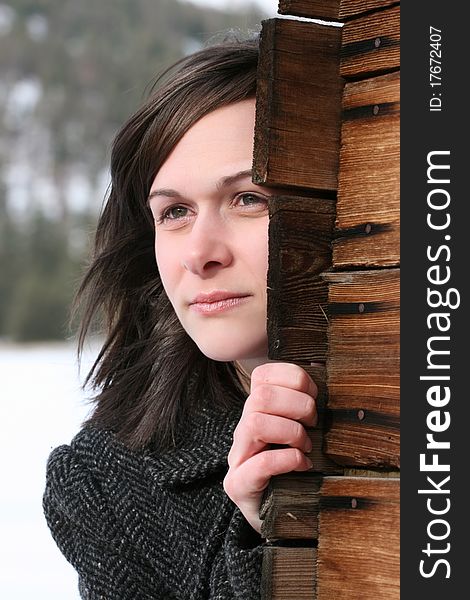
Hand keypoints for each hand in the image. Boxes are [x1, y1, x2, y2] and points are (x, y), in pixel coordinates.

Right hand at [223, 362, 317, 533]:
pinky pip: (259, 463)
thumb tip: (321, 365)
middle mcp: (243, 429)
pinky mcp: (238, 484)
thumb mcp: (300, 431)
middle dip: (297, 405)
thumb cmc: (291, 469)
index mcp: (257, 410)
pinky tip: (302, 464)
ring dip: (291, 432)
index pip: (263, 375)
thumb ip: (305, 402)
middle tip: (314, 423)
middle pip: (260, 395)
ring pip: (255, 422)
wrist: (275, 515)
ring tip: (306, 446)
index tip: (314, 394)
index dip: (293, 378)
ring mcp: (237, 456)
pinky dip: (287, 460)